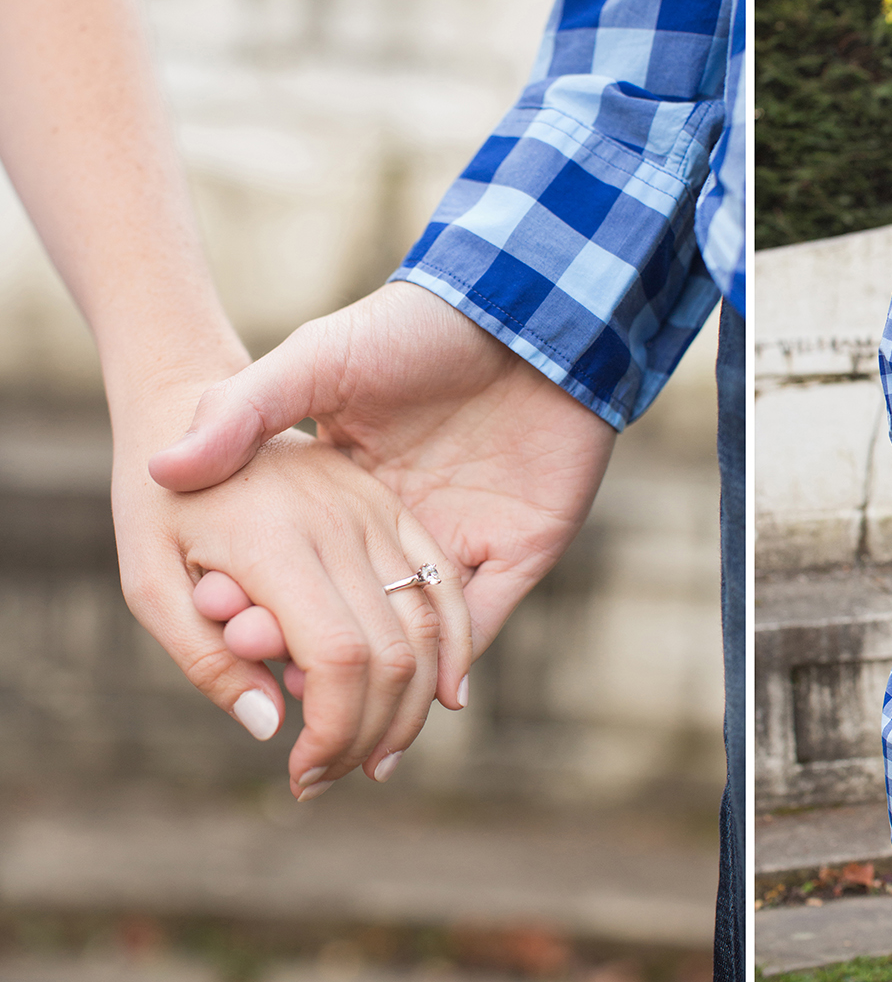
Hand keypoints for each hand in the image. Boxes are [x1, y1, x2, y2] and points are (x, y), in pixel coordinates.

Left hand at [114, 416, 472, 798]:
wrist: (187, 404)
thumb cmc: (157, 505)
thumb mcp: (146, 580)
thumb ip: (204, 658)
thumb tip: (269, 726)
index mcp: (277, 543)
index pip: (336, 657)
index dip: (332, 729)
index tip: (302, 772)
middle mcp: (341, 524)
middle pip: (392, 653)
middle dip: (370, 734)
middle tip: (331, 776)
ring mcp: (376, 510)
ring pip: (429, 624)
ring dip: (414, 705)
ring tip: (375, 754)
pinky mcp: (393, 505)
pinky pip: (444, 582)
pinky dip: (456, 644)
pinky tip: (445, 695)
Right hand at [149, 281, 617, 666]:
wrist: (524, 304)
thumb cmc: (414, 325)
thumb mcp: (316, 360)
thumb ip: (247, 410)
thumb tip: (166, 468)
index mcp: (348, 493)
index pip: (301, 572)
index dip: (267, 608)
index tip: (229, 633)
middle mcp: (402, 526)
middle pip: (357, 616)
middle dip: (321, 669)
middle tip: (288, 703)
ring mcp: (464, 538)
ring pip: (418, 633)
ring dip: (388, 685)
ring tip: (350, 730)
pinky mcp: (523, 546)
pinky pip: (487, 615)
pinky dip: (461, 659)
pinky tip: (430, 697)